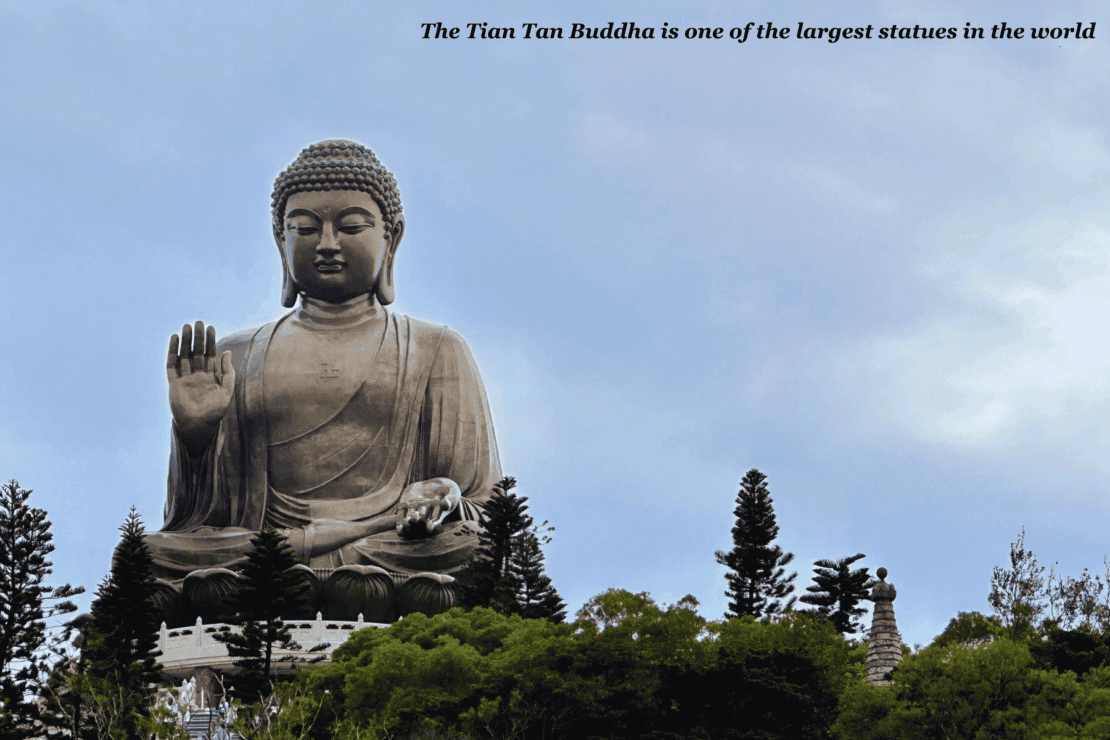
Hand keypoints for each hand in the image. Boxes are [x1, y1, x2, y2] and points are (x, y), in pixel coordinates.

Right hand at [167, 321, 234, 445]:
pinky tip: (174, 340)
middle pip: (196, 353)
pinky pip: (172, 365)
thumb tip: (227, 352)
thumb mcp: (227, 391)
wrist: (199, 426)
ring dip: (185, 342)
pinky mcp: (174, 383)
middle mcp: (197, 376)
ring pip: (184, 356)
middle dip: (197, 338)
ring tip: (186, 327)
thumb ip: (227, 372)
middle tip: (198, 322)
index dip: (210, 342)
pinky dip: (173, 352)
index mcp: (210, 378)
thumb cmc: (215, 412)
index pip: (210, 355)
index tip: (210, 328)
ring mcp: (185, 379)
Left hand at [396, 478, 461, 537]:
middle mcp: (426, 514)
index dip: (432, 525)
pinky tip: (400, 529)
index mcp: (438, 513)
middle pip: (422, 520)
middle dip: (419, 521)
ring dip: (408, 522)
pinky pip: (401, 515)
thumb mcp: (452, 493)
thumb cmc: (448, 491)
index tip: (429, 527)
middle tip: (416, 520)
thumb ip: (451, 499)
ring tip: (406, 523)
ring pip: (411, 519)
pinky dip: (400, 523)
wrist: (434, 485)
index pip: (435, 521)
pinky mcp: (405, 505)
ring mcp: (415, 511)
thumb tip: (446, 504)